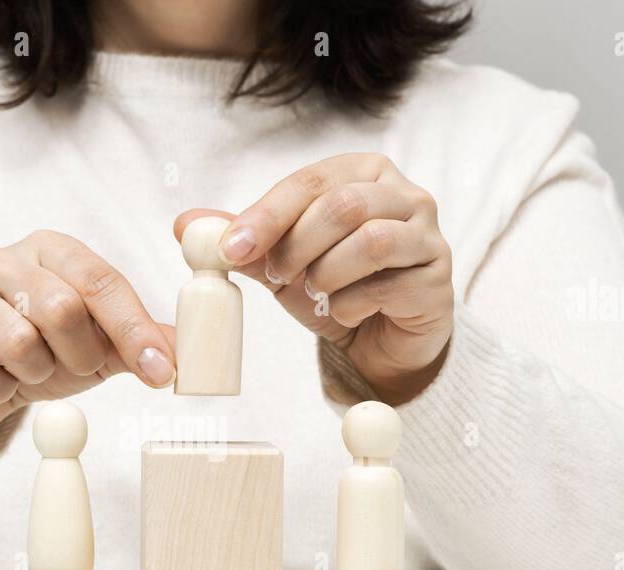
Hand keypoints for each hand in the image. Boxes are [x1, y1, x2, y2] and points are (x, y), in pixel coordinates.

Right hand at [0, 230, 175, 476]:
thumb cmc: (42, 353)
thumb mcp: (99, 345)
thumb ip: (143, 342)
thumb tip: (192, 355)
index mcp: (51, 250)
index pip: (102, 281)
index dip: (135, 330)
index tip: (161, 373)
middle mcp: (1, 259)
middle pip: (62, 309)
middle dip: (79, 356)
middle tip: (72, 368)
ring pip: (19, 344)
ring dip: (34, 376)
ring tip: (25, 372)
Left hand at [177, 153, 453, 404]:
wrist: (379, 341)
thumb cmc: (336, 288)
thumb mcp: (282, 263)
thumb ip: (244, 241)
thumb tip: (185, 224)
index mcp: (365, 174)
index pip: (312, 181)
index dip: (268, 214)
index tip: (231, 247)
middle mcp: (405, 195)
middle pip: (343, 205)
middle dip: (297, 245)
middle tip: (276, 276)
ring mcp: (429, 236)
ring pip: (371, 241)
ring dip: (327, 274)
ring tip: (316, 292)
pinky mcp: (438, 280)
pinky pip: (388, 285)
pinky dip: (351, 304)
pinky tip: (344, 313)